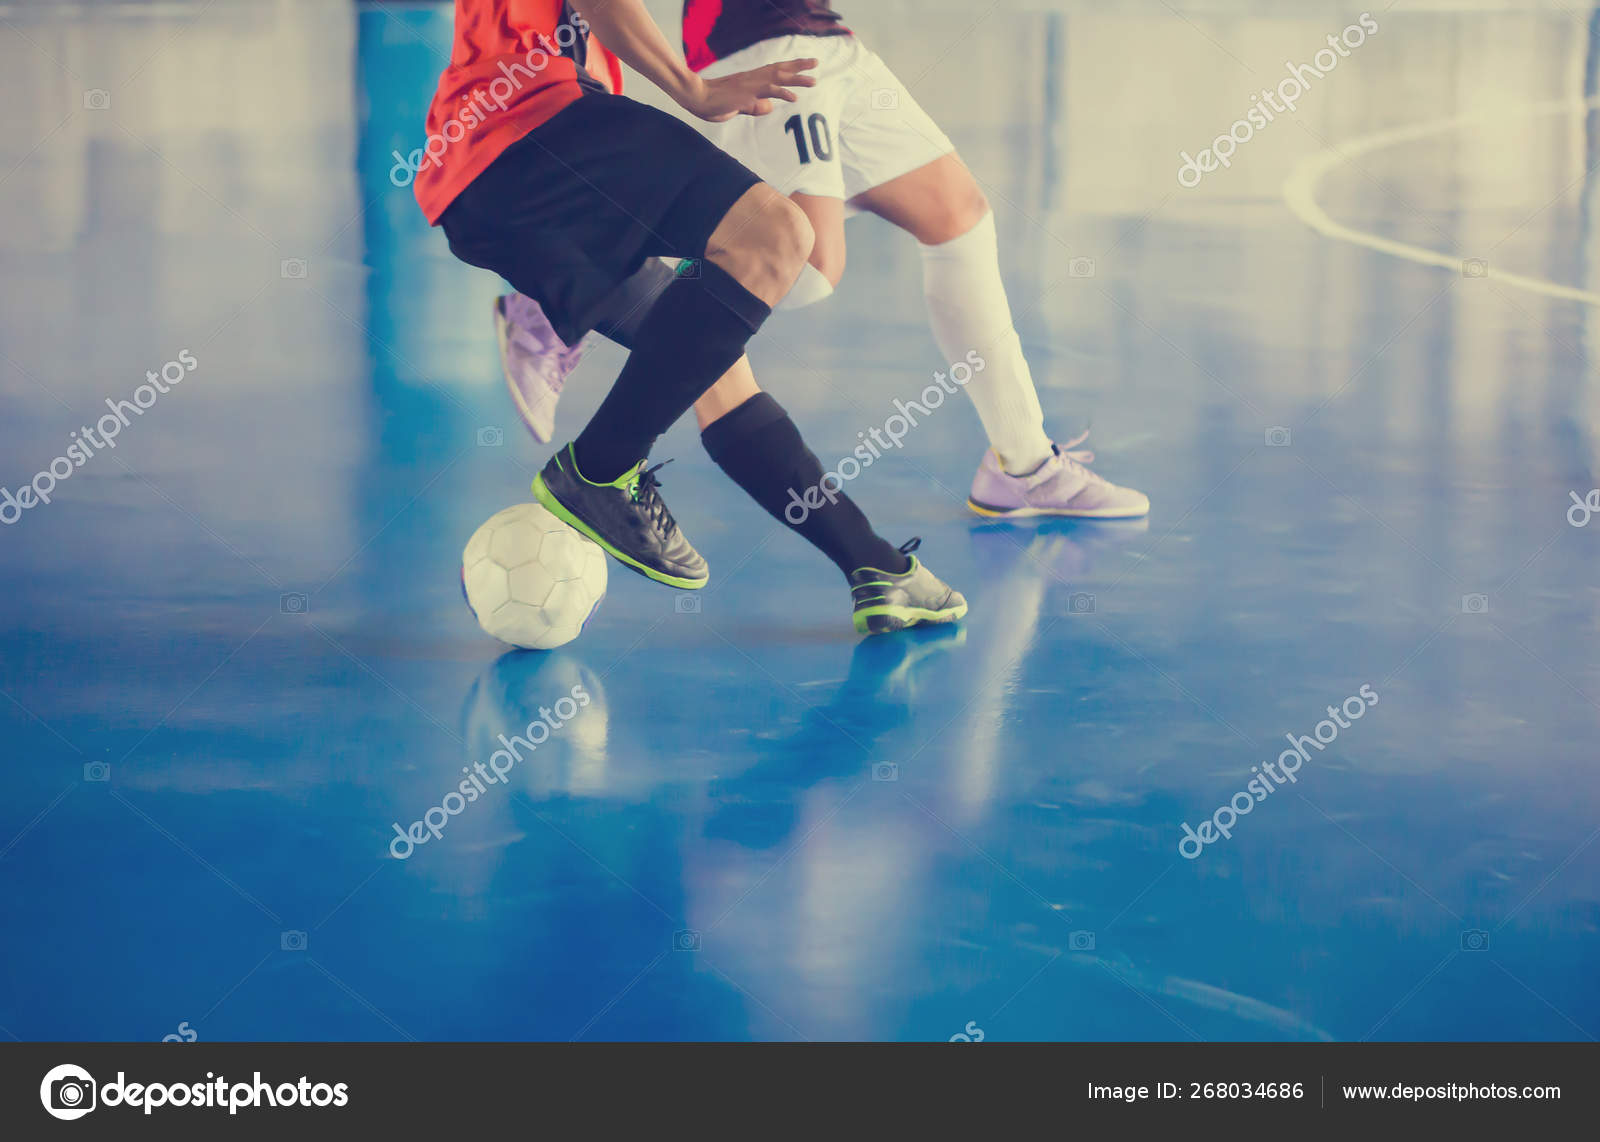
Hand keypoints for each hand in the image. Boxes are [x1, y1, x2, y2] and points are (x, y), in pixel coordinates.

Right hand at [679, 58, 817, 121]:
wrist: (696, 97)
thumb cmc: (713, 102)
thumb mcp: (738, 107)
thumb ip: (753, 106)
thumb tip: (769, 107)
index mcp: (750, 80)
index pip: (774, 70)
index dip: (789, 68)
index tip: (803, 66)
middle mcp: (752, 78)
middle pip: (780, 69)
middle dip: (799, 66)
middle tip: (816, 62)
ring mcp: (750, 85)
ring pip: (778, 78)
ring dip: (797, 78)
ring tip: (814, 80)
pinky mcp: (747, 93)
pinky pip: (768, 91)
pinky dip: (783, 92)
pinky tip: (795, 97)